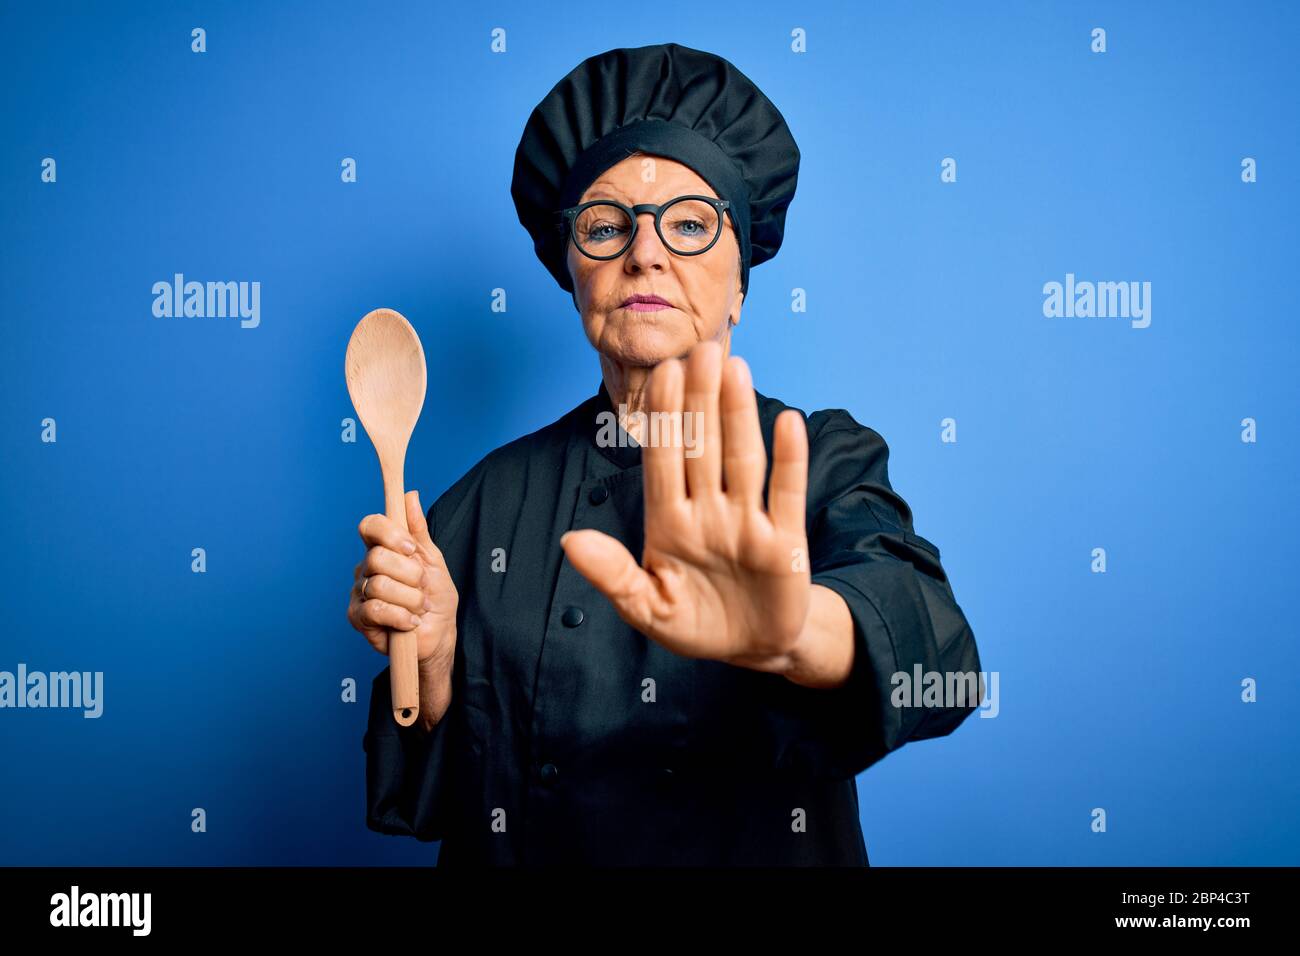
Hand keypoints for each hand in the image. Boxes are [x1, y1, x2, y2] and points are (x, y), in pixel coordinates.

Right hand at [349, 490, 457, 669]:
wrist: (439, 634)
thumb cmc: (436, 597)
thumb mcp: (433, 560)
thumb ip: (418, 530)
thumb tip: (410, 496)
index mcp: (383, 549)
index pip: (370, 526)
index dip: (389, 533)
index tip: (410, 548)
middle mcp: (366, 568)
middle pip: (376, 557)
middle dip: (410, 574)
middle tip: (422, 587)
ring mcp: (359, 592)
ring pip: (379, 585)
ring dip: (410, 599)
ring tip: (419, 607)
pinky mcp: (358, 618)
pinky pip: (375, 610)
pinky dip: (401, 616)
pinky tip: (411, 621)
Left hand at [561, 341, 811, 674]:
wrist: (752, 650)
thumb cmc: (694, 623)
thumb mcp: (646, 609)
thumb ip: (612, 575)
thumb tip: (569, 540)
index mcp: (669, 525)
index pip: (664, 461)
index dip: (663, 419)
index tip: (662, 374)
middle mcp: (708, 513)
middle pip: (703, 448)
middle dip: (699, 401)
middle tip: (700, 351)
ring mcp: (747, 524)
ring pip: (742, 460)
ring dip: (738, 416)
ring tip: (735, 368)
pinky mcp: (786, 542)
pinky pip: (787, 494)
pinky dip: (790, 460)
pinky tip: (788, 420)